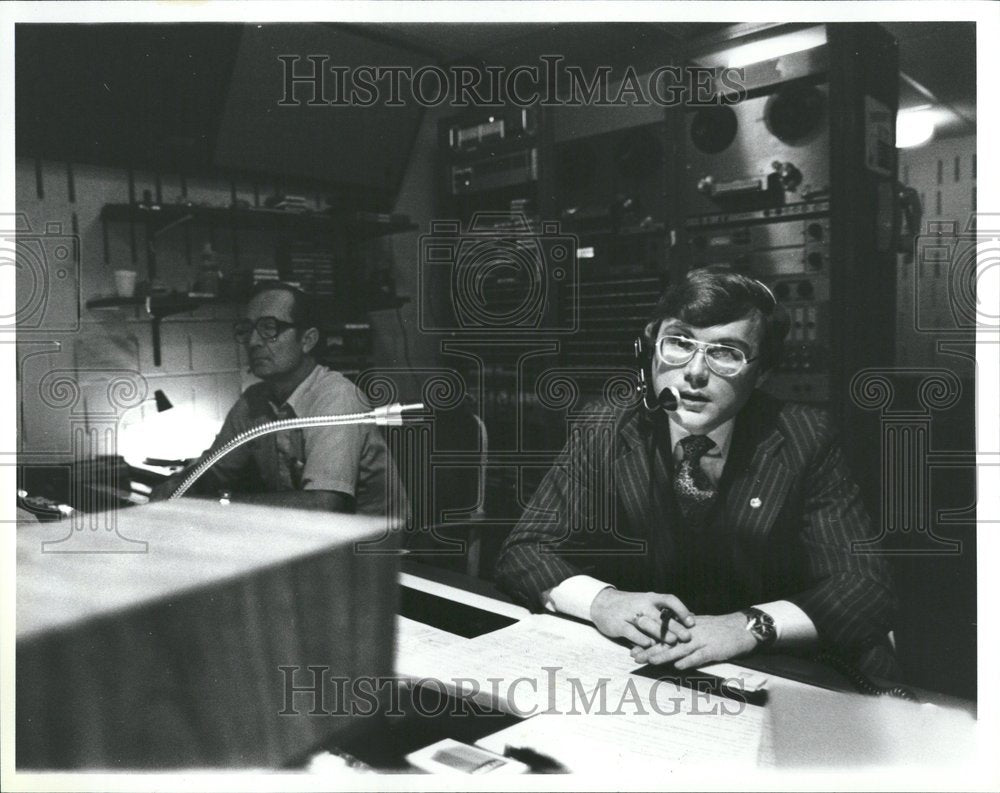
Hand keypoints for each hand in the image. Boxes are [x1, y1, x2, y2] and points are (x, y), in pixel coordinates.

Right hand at [590, 589, 694, 648]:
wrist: (602, 603)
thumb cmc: (631, 606)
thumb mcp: (648, 604)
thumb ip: (665, 613)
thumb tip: (691, 619)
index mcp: (651, 599)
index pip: (669, 600)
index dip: (681, 610)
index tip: (691, 622)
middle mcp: (641, 604)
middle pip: (660, 615)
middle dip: (674, 625)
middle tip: (687, 636)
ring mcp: (629, 614)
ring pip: (647, 622)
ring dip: (660, 632)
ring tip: (672, 641)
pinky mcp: (618, 624)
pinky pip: (630, 631)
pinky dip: (639, 638)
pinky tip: (648, 644)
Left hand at [629, 612, 756, 668]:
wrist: (742, 627)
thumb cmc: (720, 629)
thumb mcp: (699, 626)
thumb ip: (684, 632)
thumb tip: (670, 638)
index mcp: (686, 627)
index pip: (664, 634)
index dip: (648, 641)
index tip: (634, 647)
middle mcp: (691, 633)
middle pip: (667, 642)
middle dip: (650, 649)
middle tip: (634, 655)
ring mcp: (702, 641)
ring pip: (679, 649)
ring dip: (664, 655)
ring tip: (650, 660)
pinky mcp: (713, 650)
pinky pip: (699, 656)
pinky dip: (689, 661)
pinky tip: (679, 666)